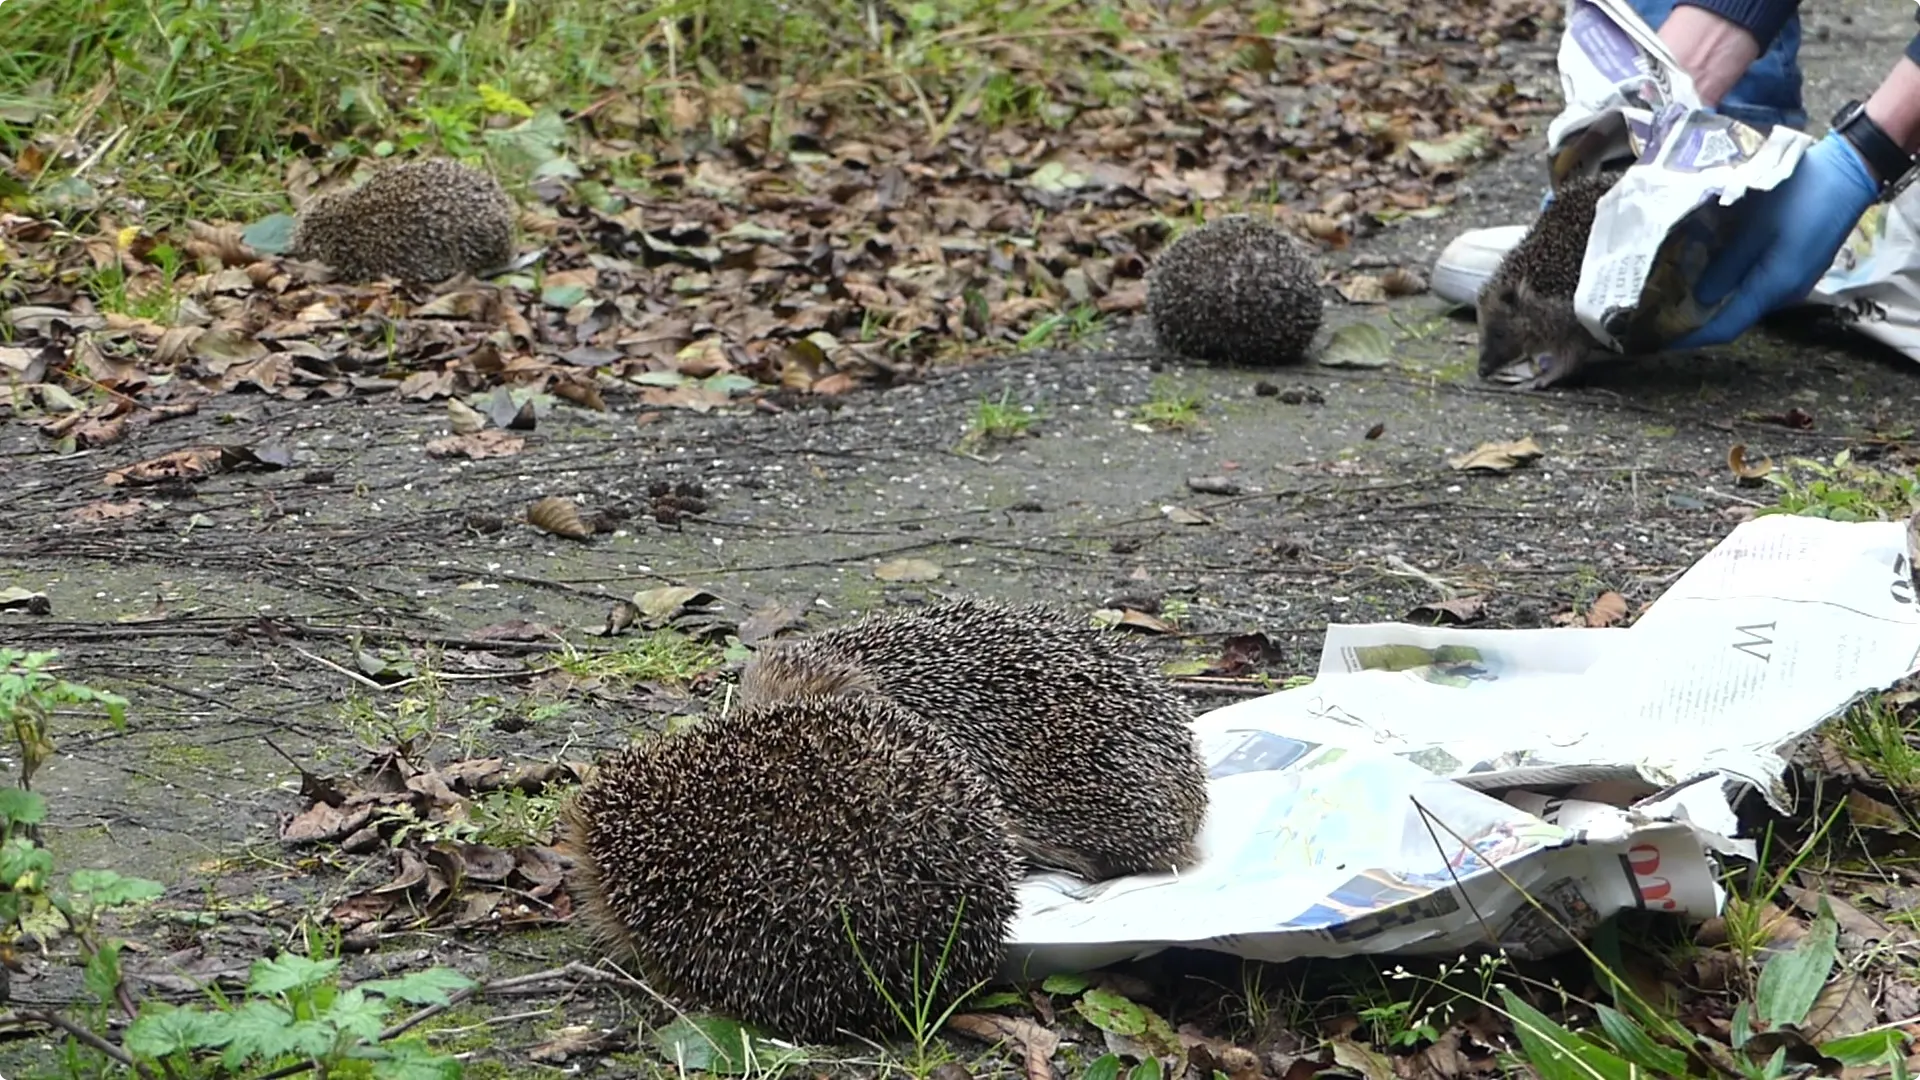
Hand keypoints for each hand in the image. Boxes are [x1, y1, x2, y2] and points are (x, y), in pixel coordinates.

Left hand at [1668, 131, 1876, 348]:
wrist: (1849, 171)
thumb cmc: (1798, 195)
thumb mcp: (1753, 228)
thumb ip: (1726, 266)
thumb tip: (1698, 300)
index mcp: (1775, 287)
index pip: (1727, 327)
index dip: (1691, 335)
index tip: (1659, 335)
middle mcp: (1787, 293)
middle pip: (1736, 315)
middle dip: (1698, 315)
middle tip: (1660, 306)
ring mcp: (1796, 280)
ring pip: (1747, 298)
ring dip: (1715, 296)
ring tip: (1677, 286)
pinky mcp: (1798, 266)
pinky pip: (1759, 283)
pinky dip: (1733, 281)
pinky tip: (1711, 266)